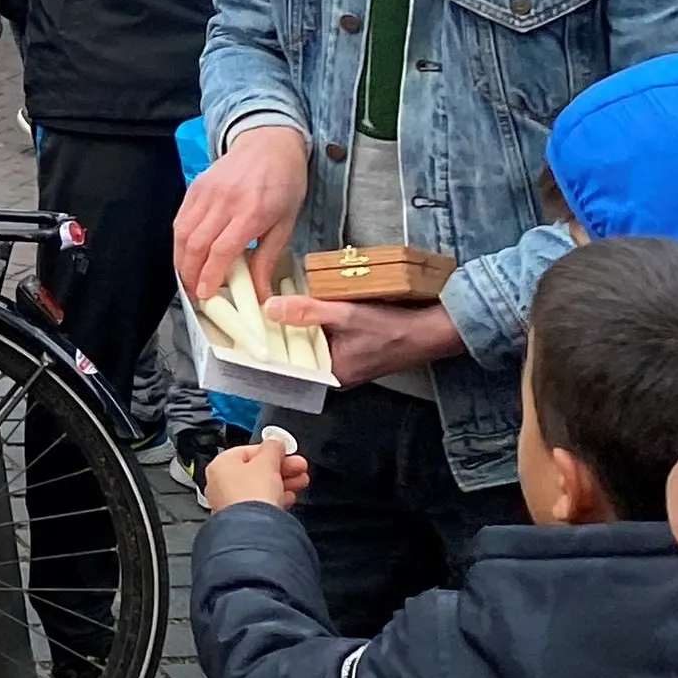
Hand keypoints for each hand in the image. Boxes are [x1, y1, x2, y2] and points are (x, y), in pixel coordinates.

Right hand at [174, 126, 309, 300]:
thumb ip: (267, 259)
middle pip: (196, 243)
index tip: (205, 294)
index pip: (222, 249)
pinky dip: (179, 241)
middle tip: (194, 292)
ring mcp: (206, 192)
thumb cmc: (284, 184)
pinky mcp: (195, 187)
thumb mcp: (285, 224)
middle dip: (190, 273)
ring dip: (180, 260)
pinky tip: (185, 254)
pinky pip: (180, 219)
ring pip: (182, 233)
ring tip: (187, 278)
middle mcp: (225, 201)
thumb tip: (259, 294)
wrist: (269, 144)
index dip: (210, 274)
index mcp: (252, 212)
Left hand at [203, 439, 310, 510]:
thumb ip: (273, 448)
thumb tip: (275, 442)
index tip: (287, 452)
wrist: (254, 529)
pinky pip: (261, 504)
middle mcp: (221, 484)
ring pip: (260, 488)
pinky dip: (276, 499)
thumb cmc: (252, 494)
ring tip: (301, 481)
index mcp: (221, 465)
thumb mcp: (267, 462)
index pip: (247, 451)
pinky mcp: (242, 519)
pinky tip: (288, 498)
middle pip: (255, 470)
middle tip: (300, 467)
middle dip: (281, 468)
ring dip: (282, 482)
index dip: (271, 451)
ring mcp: (230, 503)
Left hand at [266, 295, 461, 387]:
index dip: (264, 349)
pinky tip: (297, 302)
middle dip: (274, 333)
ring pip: (306, 342)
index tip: (242, 332)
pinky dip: (310, 321)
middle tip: (250, 312)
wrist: (434, 329)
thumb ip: (308, 312)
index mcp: (330, 375)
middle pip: (293, 353)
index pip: (285, 367)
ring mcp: (342, 360)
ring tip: (266, 305)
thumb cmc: (394, 327)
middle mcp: (333, 373)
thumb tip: (269, 308)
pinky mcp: (349, 347)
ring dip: (292, 325)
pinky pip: (321, 336)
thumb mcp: (347, 315)